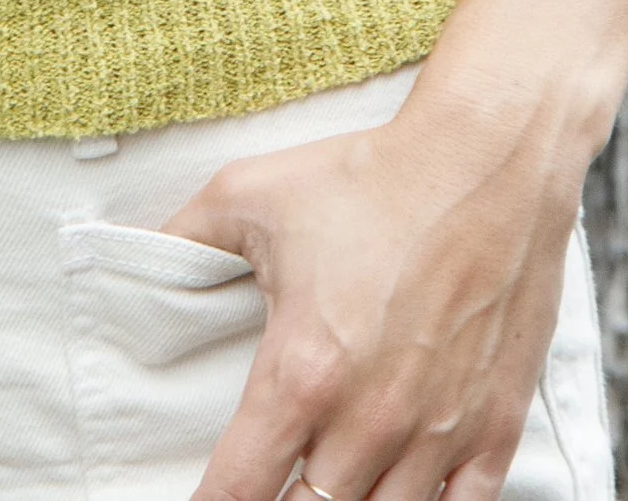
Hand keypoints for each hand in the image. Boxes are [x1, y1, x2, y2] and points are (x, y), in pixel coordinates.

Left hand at [164, 73, 578, 500]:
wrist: (487, 160)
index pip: (238, 491)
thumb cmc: (371, 175)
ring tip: (325, 483)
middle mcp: (368, 421)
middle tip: (272, 477)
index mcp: (303, 374)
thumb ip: (184, 241)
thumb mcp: (251, 194)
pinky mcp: (495, 428)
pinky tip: (400, 491)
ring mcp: (438, 433)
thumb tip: (133, 263)